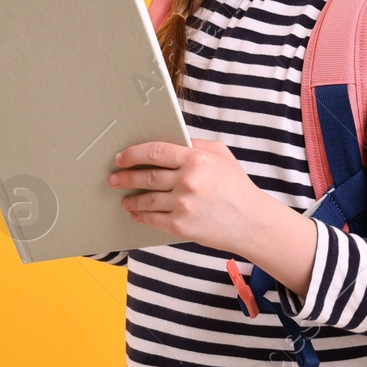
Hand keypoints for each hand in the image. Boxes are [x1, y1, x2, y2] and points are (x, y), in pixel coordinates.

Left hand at [107, 138, 269, 252]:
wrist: (251, 222)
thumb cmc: (236, 186)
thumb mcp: (221, 155)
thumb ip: (195, 144)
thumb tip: (167, 140)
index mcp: (197, 158)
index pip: (155, 151)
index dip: (133, 154)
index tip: (121, 157)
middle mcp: (188, 180)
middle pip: (146, 176)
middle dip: (125, 177)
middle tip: (114, 178)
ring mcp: (183, 204)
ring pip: (146, 199)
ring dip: (131, 198)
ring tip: (124, 198)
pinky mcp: (181, 226)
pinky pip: (152, 219)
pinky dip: (140, 215)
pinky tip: (136, 213)